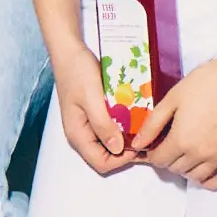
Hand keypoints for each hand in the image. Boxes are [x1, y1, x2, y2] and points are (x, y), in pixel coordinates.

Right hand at [51, 38, 138, 176]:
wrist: (70, 52)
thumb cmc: (78, 72)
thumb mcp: (92, 98)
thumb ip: (103, 124)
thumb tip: (118, 149)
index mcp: (78, 135)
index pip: (101, 163)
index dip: (122, 159)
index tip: (139, 143)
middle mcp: (82, 135)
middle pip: (107, 156)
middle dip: (127, 151)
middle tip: (146, 136)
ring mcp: (88, 125)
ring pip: (110, 143)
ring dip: (127, 139)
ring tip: (143, 127)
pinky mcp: (95, 115)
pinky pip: (111, 129)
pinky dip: (123, 127)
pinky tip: (134, 116)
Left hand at [133, 47, 216, 189]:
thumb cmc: (207, 82)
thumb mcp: (172, 98)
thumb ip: (152, 124)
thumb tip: (137, 145)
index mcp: (181, 139)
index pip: (159, 160)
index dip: (153, 153)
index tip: (155, 145)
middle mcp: (199, 153)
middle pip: (176, 169)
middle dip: (169, 159)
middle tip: (171, 144)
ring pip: (196, 177)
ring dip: (187, 169)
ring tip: (187, 154)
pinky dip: (210, 181)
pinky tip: (204, 171)